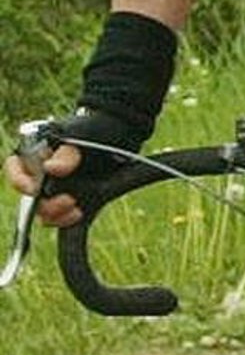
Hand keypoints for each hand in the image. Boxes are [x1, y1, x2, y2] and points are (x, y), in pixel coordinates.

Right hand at [5, 107, 144, 226]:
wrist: (119, 140)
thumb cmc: (93, 133)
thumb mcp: (79, 138)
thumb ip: (65, 154)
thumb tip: (50, 168)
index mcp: (36, 156)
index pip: (16, 169)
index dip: (19, 180)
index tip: (34, 189)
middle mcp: (42, 176)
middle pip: (32, 198)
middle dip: (47, 204)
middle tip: (69, 200)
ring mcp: (57, 192)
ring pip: (45, 213)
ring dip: (57, 215)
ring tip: (75, 209)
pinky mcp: (72, 205)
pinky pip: (62, 220)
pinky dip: (67, 221)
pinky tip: (79, 214)